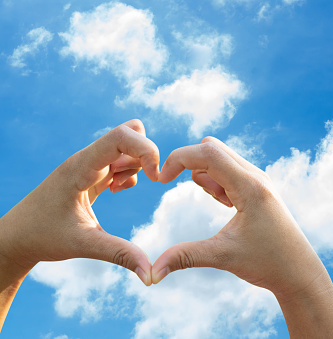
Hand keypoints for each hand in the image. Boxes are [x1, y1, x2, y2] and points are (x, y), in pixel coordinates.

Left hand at [0, 119, 158, 284]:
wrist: (17, 237)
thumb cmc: (43, 237)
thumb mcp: (83, 245)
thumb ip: (120, 255)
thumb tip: (151, 274)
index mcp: (81, 167)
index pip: (121, 137)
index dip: (146, 150)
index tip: (155, 178)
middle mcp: (86, 160)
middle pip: (129, 133)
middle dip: (146, 154)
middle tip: (147, 179)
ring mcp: (89, 165)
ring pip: (126, 147)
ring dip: (137, 164)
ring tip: (120, 188)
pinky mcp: (90, 175)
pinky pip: (119, 160)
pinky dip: (128, 171)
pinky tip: (116, 189)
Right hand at [153, 137, 332, 337]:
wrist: (299, 272)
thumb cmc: (268, 264)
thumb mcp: (223, 257)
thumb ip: (185, 257)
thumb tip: (151, 273)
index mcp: (250, 186)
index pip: (208, 153)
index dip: (178, 159)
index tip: (161, 179)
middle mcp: (256, 176)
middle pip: (212, 148)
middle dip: (189, 163)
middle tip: (183, 189)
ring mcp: (259, 180)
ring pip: (221, 157)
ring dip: (205, 173)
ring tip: (217, 202)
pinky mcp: (258, 188)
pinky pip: (230, 169)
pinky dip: (217, 179)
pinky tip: (223, 202)